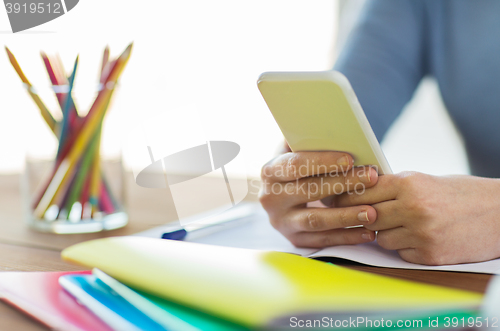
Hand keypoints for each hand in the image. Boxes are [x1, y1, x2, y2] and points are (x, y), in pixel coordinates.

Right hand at [259, 151, 378, 247]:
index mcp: (270, 171)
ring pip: (316, 220)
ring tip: (372, 212)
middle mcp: (271, 198)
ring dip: (347, 216)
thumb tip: (331, 129)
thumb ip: (307, 142)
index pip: (295, 165)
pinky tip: (368, 232)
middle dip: (343, 184)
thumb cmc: (296, 170)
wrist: (280, 198)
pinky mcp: (294, 239)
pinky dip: (347, 237)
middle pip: (309, 191)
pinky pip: (323, 240)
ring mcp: (282, 222)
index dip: (322, 162)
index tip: (350, 159)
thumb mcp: (293, 152)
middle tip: (371, 178)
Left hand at [336, 172, 499, 264]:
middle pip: (366, 216)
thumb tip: (359, 191)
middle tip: (359, 215)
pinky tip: (418, 237)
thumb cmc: (461, 193)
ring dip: (384, 233)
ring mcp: (421, 234)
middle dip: (361, 216)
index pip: (362, 191)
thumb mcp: (426, 180)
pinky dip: (403, 246)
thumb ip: (394, 186)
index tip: (335, 198)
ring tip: (402, 224)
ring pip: (380, 238)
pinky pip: (399, 252)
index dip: (347, 195)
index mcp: (410, 183)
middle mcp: (413, 208)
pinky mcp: (429, 255)